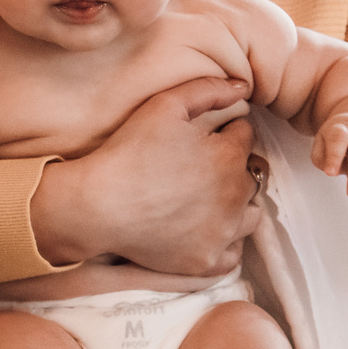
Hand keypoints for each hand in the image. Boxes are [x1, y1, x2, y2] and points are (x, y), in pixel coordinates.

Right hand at [32, 80, 260, 273]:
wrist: (97, 207)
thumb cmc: (128, 153)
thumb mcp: (164, 105)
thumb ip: (208, 89)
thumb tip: (243, 87)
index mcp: (229, 156)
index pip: (245, 135)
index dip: (222, 132)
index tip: (200, 139)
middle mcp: (235, 196)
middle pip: (250, 174)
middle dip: (231, 167)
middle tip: (198, 169)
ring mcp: (223, 233)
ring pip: (250, 214)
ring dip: (236, 204)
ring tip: (205, 199)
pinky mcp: (208, 261)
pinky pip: (234, 252)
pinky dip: (225, 241)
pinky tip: (203, 228)